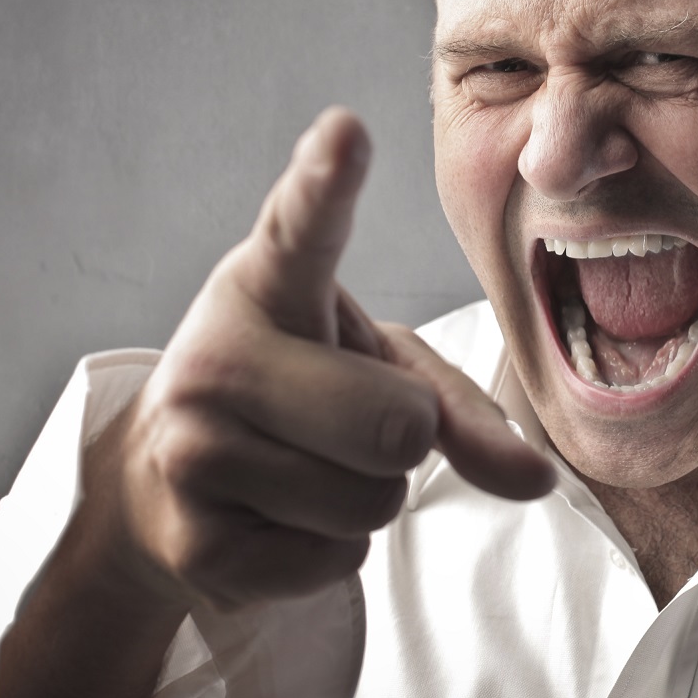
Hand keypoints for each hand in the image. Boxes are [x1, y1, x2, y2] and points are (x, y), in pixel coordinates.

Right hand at [102, 106, 554, 612]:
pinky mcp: (195, 544)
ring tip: (299, 469)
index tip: (345, 133)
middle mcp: (214, 357)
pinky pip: (336, 563)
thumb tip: (538, 479)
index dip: (325, 185)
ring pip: (371, 502)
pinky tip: (271, 519)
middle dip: (402, 438)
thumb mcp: (374, 370)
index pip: (302, 230)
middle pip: (396, 426)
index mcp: (267, 285)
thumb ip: (458, 408)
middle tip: (342, 422)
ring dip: (362, 500)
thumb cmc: (294, 398)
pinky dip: (327, 554)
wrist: (158, 484)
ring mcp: (193, 452)